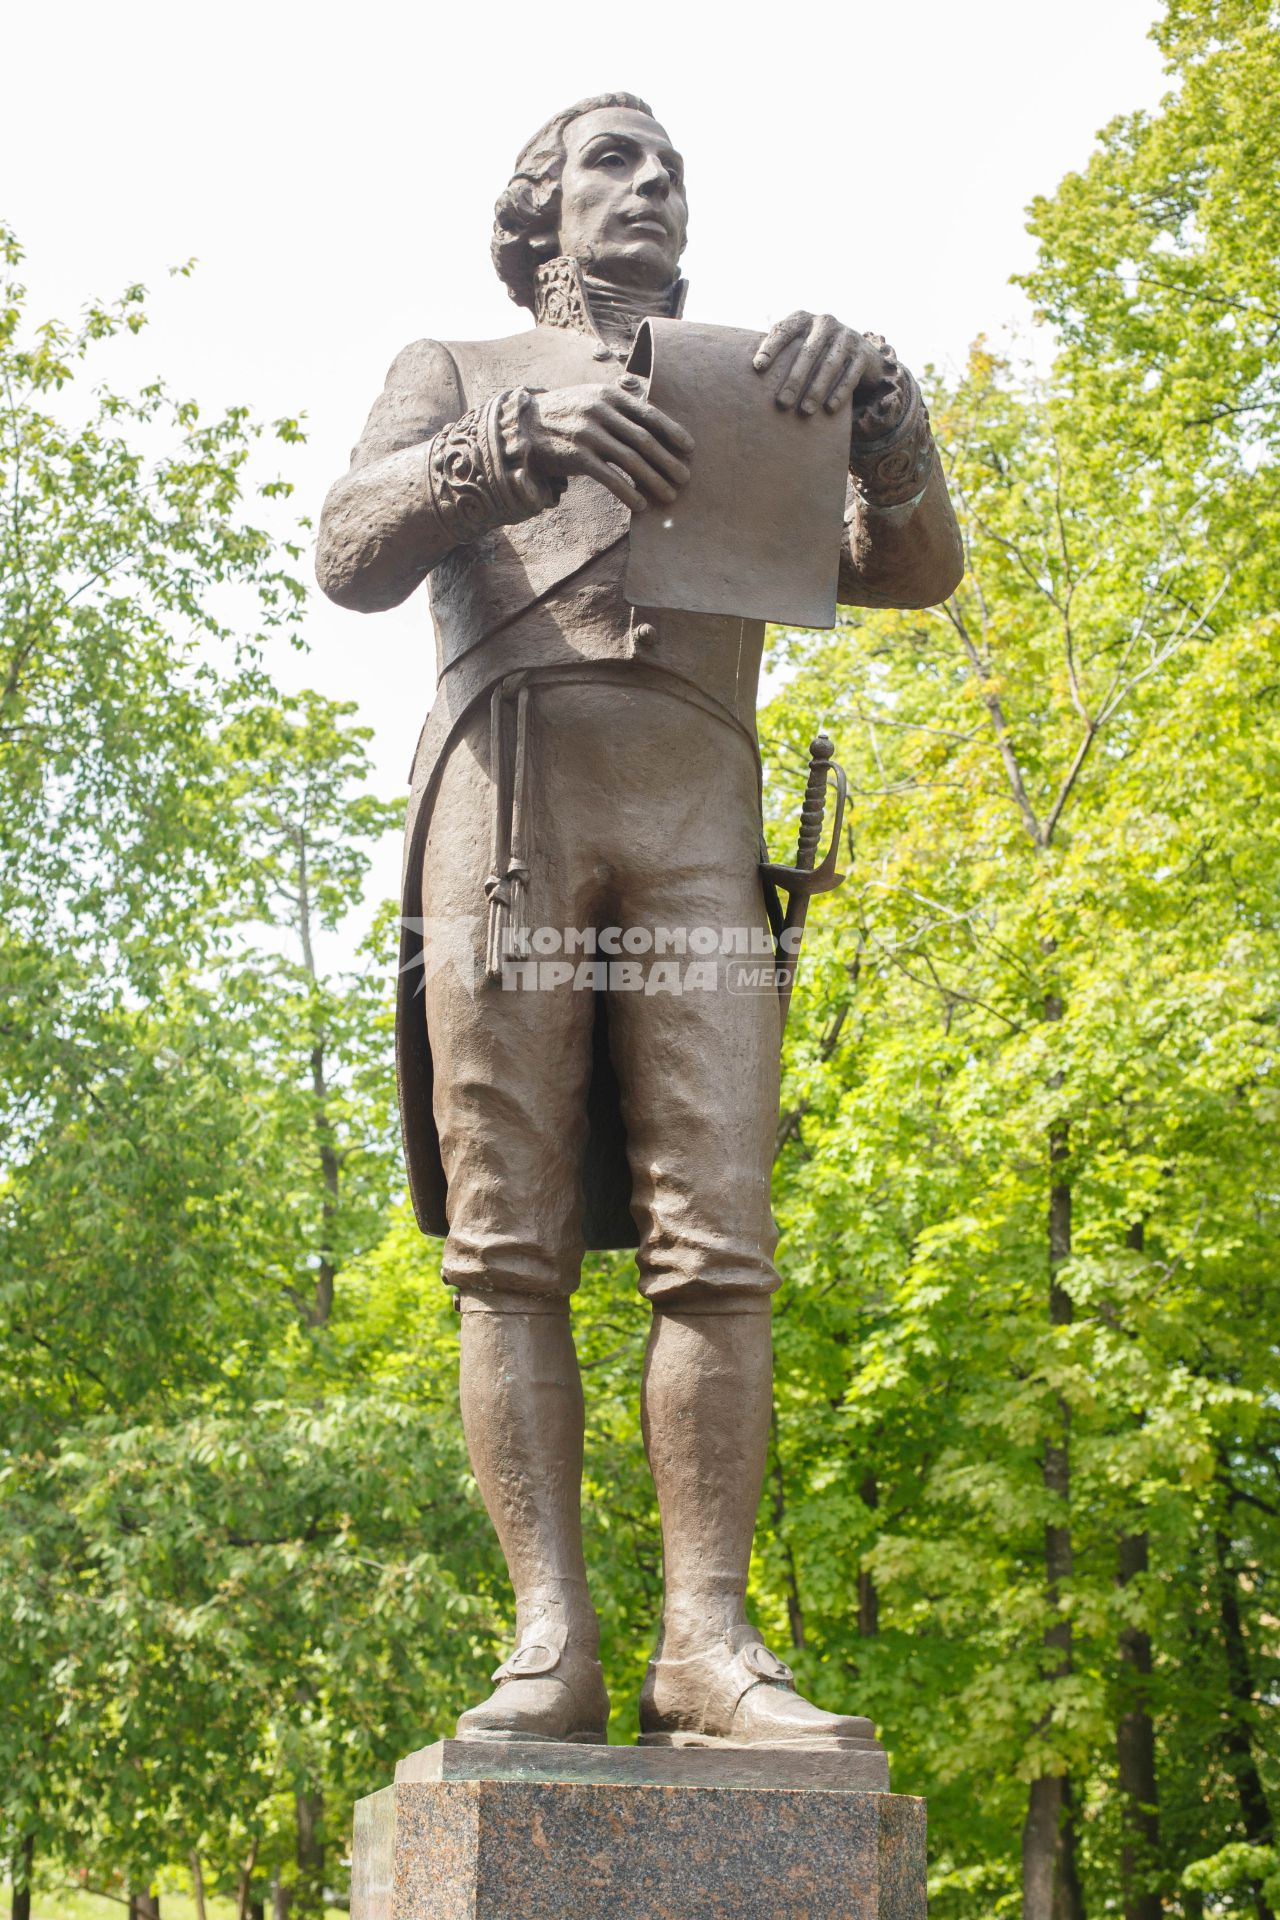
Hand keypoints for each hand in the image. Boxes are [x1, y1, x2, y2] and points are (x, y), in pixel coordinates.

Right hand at [525, 378, 693, 512]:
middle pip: (645, 440)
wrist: (524, 425)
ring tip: (669, 495)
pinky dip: (628, 492)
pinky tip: (641, 504)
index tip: (689, 448)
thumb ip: (620, 409)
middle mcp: (601, 412)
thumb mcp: (592, 400)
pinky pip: (610, 477)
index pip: (650, 414)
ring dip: (654, 480)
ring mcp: (589, 434)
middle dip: (669, 461)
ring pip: (632, 460)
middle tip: (685, 477)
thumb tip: (653, 428)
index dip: (672, 432)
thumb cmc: (566, 415)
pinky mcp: (577, 456)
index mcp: (610, 396)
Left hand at [752, 312, 892, 417]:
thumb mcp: (798, 346)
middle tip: (781, 404)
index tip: (757, 368)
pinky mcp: (863, 353)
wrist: (859, 353)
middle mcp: (825, 323)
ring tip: (805, 411)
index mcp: (803, 319)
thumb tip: (748, 374)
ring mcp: (846, 336)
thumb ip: (778, 352)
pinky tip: (829, 409)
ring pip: (829, 364)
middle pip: (807, 352)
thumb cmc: (816, 353)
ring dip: (816, 390)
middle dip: (794, 380)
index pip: (784, 330)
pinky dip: (840, 392)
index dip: (770, 348)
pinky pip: (850, 374)